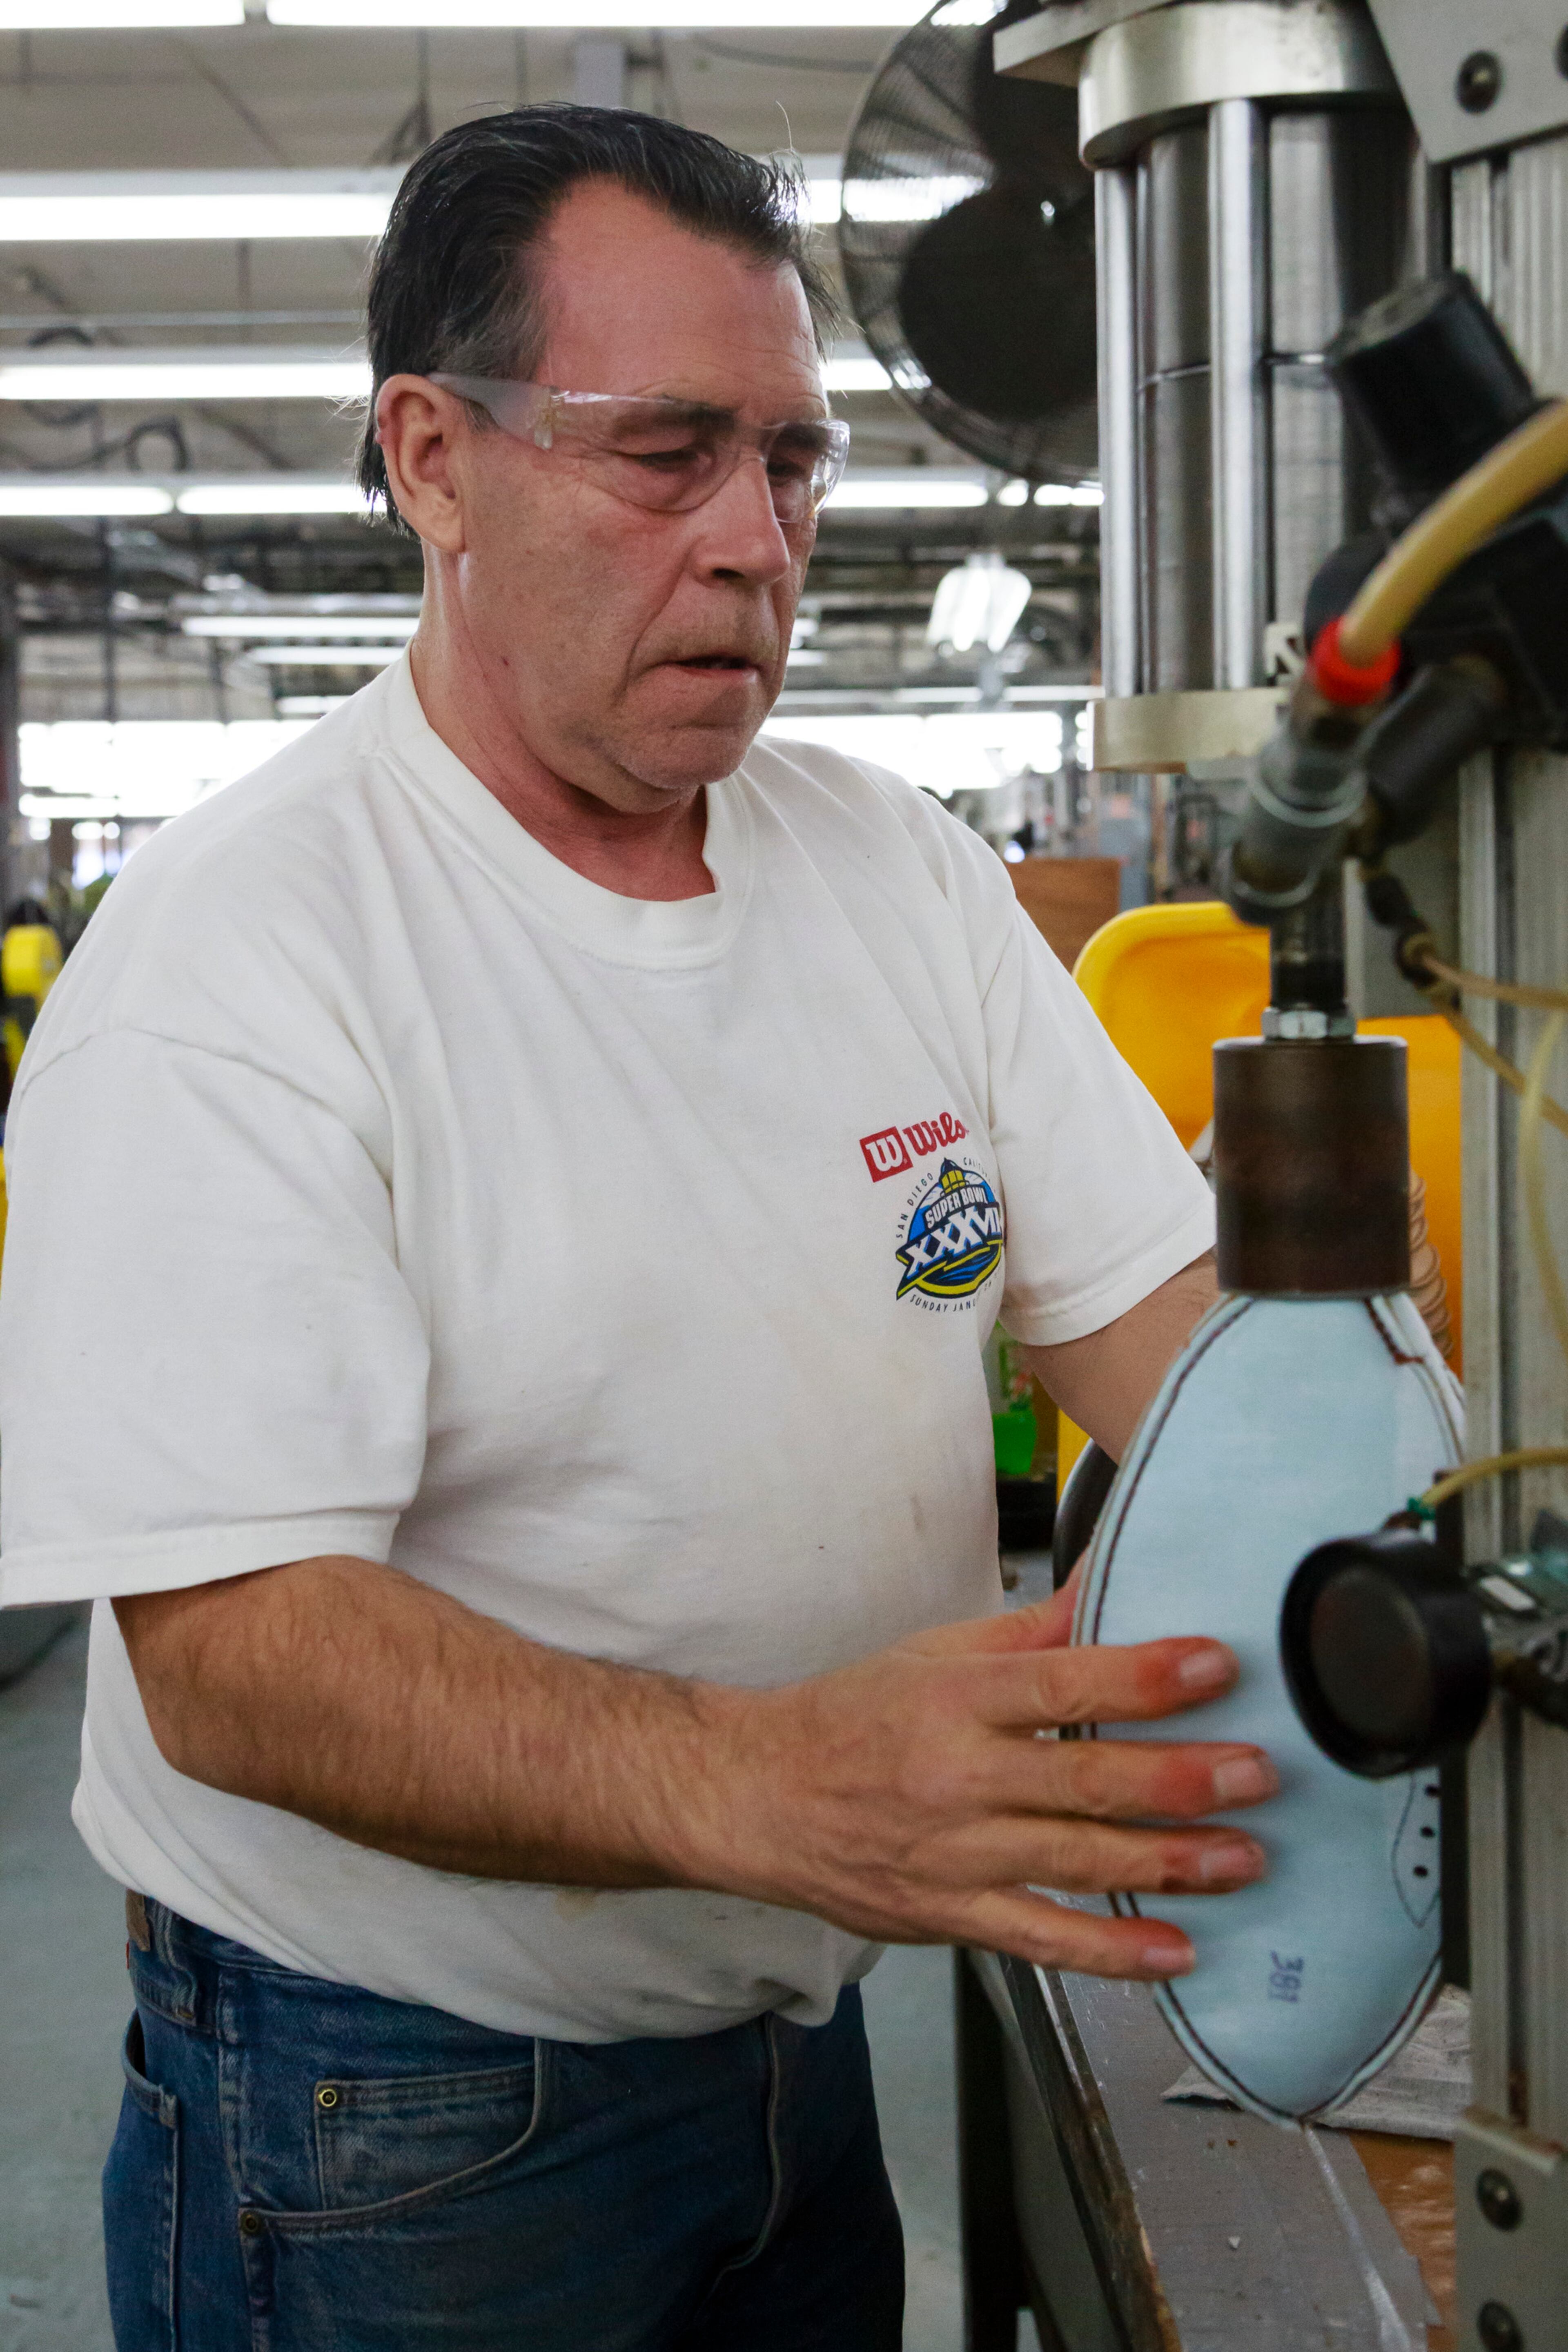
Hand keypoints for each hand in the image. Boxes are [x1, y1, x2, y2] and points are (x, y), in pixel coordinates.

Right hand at [700, 1581, 1276, 1980]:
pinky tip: (1174, 1950)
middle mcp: (958, 1777)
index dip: (1145, 1676)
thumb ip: (1027, 1632)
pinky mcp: (950, 1916)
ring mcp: (955, 1854)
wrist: (755, 1796)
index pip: (1063, 1683)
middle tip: (1258, 1772)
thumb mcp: (932, 1654)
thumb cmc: (850, 1718)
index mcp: (955, 1698)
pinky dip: (1111, 1951)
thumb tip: (1102, 1586)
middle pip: (1085, 1780)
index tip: (1216, 1664)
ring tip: (1245, 1856)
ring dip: (1171, 1863)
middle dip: (1181, 1778)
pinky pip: (1042, 1939)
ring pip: (1079, 1862)